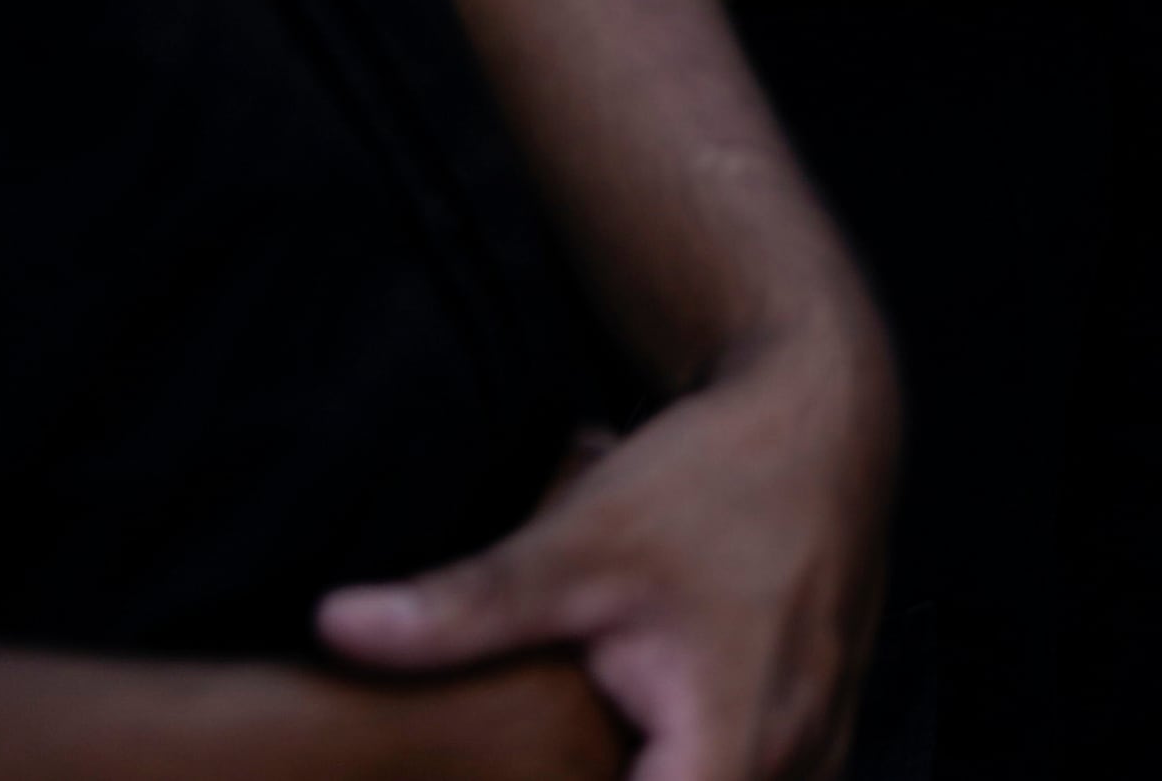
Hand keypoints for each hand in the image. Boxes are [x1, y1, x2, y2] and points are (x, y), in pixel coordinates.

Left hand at [319, 308, 893, 780]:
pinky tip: (634, 745)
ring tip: (581, 744)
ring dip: (656, 778)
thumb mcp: (583, 539)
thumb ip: (465, 605)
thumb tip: (336, 627)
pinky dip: (684, 770)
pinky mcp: (817, 731)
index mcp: (738, 736)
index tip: (502, 779)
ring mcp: (817, 749)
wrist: (825, 416)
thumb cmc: (717, 476)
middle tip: (530, 753)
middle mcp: (796, 759)